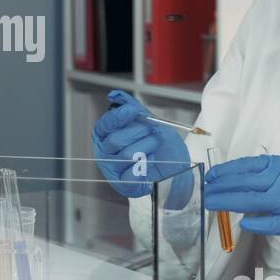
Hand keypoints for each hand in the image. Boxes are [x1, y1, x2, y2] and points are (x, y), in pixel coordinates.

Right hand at [92, 90, 194, 207]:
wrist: (175, 166)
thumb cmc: (159, 145)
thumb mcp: (148, 121)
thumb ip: (131, 107)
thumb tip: (115, 95)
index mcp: (106, 136)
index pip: (104, 125)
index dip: (117, 117)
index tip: (133, 111)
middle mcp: (106, 153)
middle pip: (115, 140)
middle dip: (139, 132)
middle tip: (151, 131)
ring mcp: (113, 170)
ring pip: (128, 155)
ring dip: (147, 146)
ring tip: (154, 146)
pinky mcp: (124, 185)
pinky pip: (133, 173)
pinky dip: (147, 164)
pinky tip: (151, 161)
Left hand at [203, 155, 279, 255]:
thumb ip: (264, 174)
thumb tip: (230, 178)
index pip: (249, 164)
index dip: (227, 170)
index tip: (211, 176)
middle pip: (246, 182)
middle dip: (221, 186)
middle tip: (205, 191)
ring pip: (252, 200)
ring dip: (227, 202)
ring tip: (210, 203)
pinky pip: (270, 223)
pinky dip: (256, 223)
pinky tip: (242, 223)